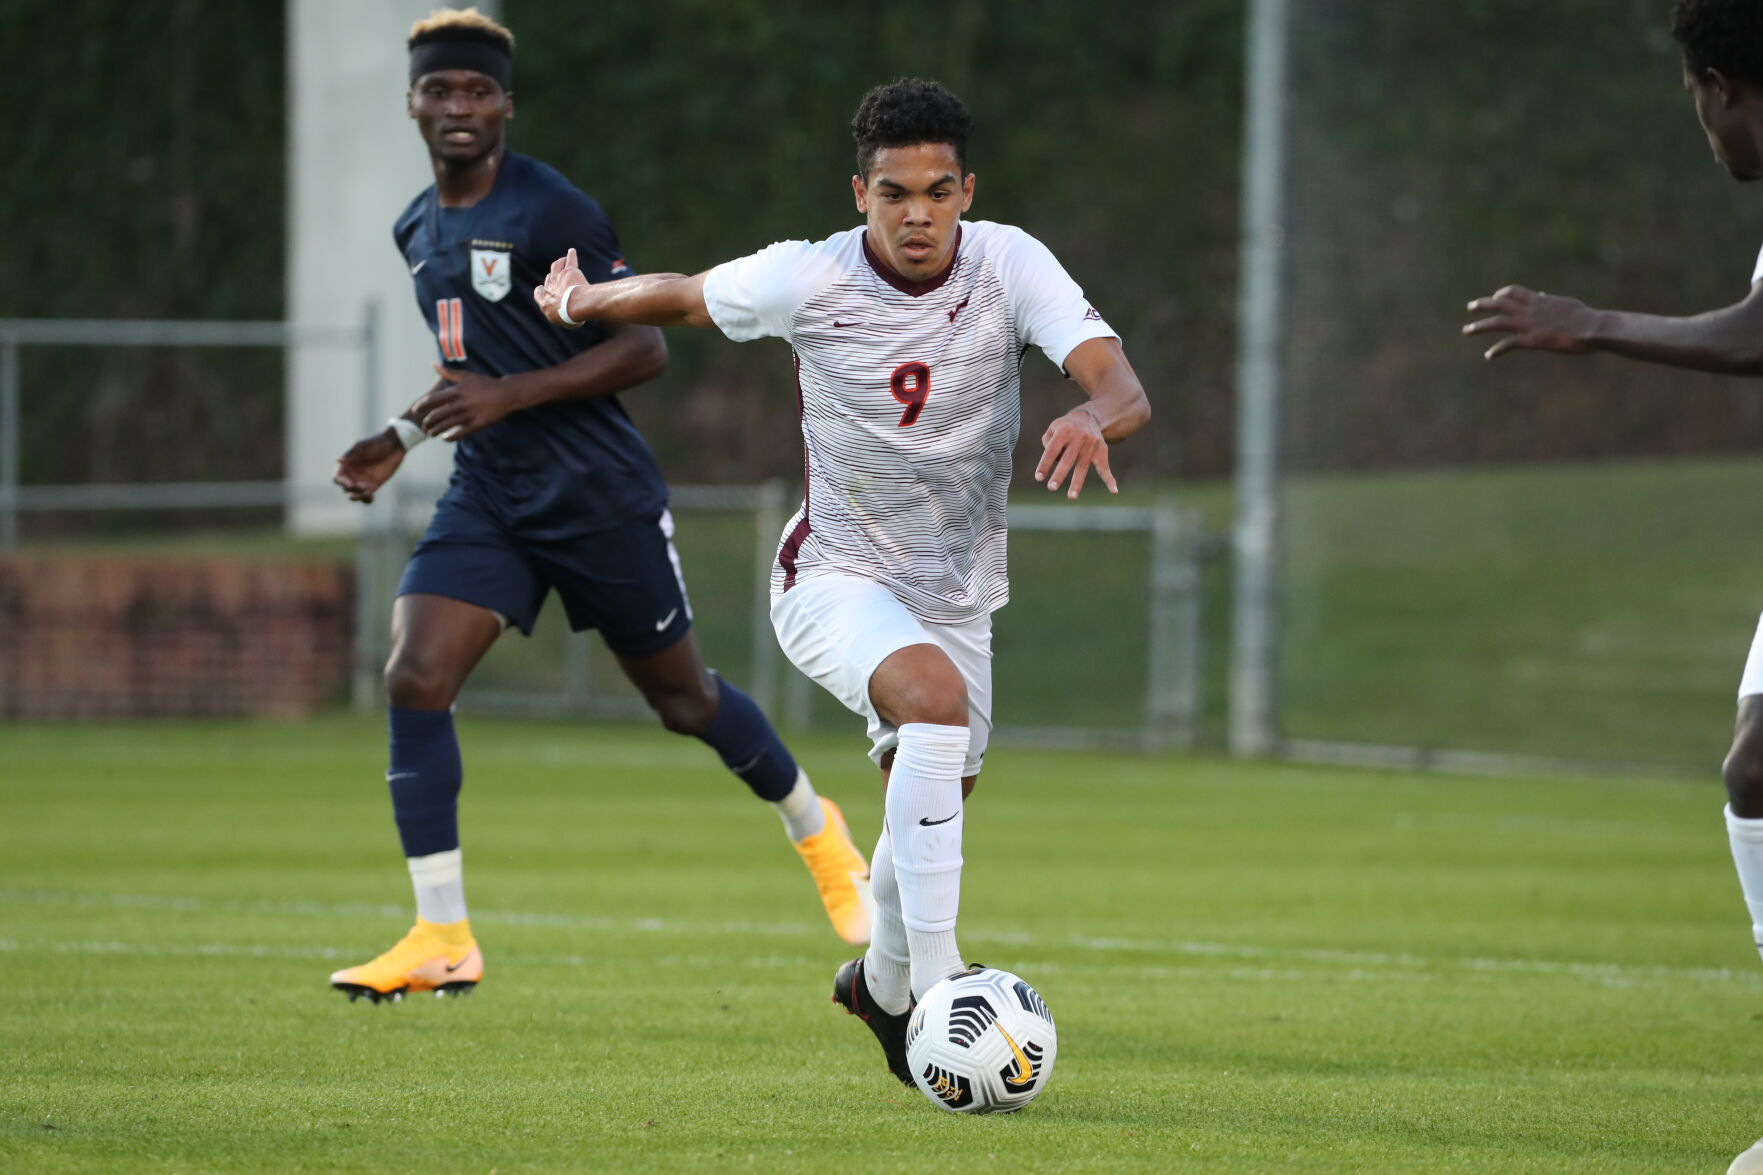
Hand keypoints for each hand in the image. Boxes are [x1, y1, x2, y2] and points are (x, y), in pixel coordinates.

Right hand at [333, 430, 404, 503]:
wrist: (393, 445)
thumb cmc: (375, 443)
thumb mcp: (362, 447)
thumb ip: (351, 455)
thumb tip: (336, 460)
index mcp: (346, 465)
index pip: (337, 477)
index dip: (340, 482)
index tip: (348, 482)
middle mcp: (352, 475)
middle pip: (345, 488)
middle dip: (350, 489)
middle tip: (360, 485)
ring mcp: (362, 481)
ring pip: (354, 495)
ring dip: (357, 497)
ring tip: (366, 493)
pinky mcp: (373, 486)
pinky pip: (366, 497)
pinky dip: (366, 500)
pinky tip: (371, 497)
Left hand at [412, 364, 521, 440]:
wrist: (506, 393)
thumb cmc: (485, 383)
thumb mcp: (466, 376)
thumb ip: (448, 372)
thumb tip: (434, 364)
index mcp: (457, 391)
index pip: (433, 399)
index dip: (422, 406)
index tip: (415, 411)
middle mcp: (461, 403)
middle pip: (438, 414)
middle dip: (428, 422)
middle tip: (424, 425)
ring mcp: (470, 414)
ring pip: (447, 425)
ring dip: (436, 430)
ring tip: (431, 433)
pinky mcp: (478, 424)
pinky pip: (461, 433)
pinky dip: (451, 437)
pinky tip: (445, 438)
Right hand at [534, 247, 589, 327]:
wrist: (574, 305)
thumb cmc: (569, 316)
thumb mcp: (565, 322)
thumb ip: (564, 318)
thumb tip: (570, 318)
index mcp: (545, 301)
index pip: (539, 293)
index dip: (541, 291)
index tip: (541, 288)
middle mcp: (550, 287)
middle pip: (549, 279)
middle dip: (552, 278)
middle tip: (556, 276)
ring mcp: (559, 278)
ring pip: (556, 266)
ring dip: (559, 263)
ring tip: (563, 260)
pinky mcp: (570, 271)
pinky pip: (570, 260)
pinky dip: (571, 255)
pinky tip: (572, 251)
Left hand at [1035, 405, 1117, 499]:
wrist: (1088, 418)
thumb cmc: (1065, 428)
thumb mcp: (1053, 428)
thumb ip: (1047, 443)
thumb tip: (1053, 462)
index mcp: (1064, 431)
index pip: (1052, 450)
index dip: (1045, 464)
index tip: (1039, 478)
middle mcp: (1079, 437)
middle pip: (1068, 459)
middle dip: (1059, 474)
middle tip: (1051, 488)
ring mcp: (1091, 445)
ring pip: (1083, 466)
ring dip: (1077, 483)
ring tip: (1071, 497)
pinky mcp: (1102, 450)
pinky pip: (1104, 467)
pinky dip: (1110, 480)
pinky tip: (1114, 491)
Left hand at [1462, 285, 1598, 358]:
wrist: (1592, 327)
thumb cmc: (1585, 317)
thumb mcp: (1564, 303)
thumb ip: (1549, 300)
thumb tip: (1543, 295)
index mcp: (1540, 300)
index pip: (1514, 291)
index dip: (1501, 294)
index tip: (1494, 297)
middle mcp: (1531, 309)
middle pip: (1500, 303)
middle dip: (1483, 304)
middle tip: (1470, 307)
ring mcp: (1530, 324)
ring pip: (1498, 322)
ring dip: (1480, 326)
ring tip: (1466, 331)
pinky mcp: (1532, 340)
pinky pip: (1509, 344)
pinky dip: (1497, 349)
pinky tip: (1489, 355)